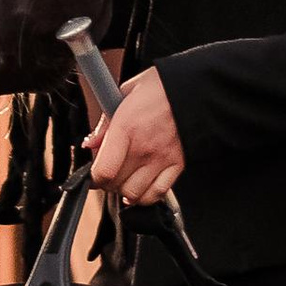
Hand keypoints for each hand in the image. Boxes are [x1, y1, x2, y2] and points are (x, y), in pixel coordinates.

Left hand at [88, 67, 185, 207]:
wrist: (195, 89)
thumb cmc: (161, 88)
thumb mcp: (125, 93)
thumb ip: (105, 122)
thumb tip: (91, 143)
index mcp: (126, 128)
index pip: (103, 171)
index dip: (93, 178)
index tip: (93, 174)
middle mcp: (144, 148)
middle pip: (116, 185)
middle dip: (107, 183)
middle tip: (108, 173)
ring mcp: (162, 159)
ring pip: (135, 195)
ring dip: (125, 191)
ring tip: (124, 180)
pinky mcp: (178, 165)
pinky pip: (158, 193)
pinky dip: (146, 197)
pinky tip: (140, 189)